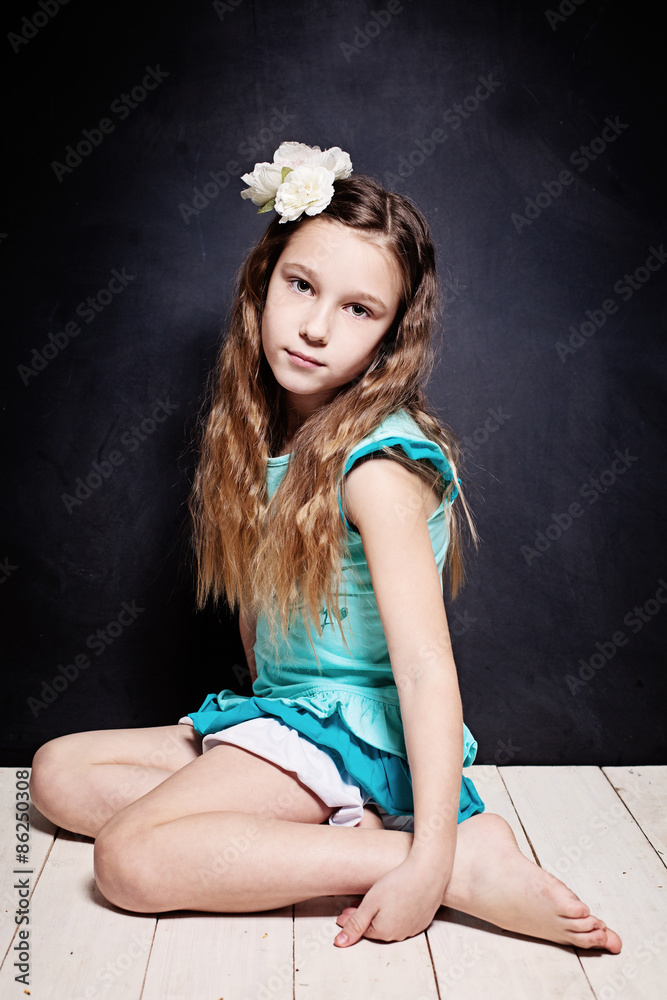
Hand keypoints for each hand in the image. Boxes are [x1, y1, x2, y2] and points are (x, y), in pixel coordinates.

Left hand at [333, 858, 447, 946]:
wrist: (429, 872)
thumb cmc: (399, 883)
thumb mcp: (370, 903)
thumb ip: (355, 924)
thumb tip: (340, 943)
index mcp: (384, 932)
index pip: (363, 930)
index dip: (352, 920)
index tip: (343, 912)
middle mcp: (400, 934)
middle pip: (377, 927)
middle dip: (365, 918)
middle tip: (354, 906)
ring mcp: (414, 927)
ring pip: (392, 923)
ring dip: (382, 915)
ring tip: (376, 900)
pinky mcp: (424, 918)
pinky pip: (406, 919)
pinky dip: (397, 912)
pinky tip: (396, 900)